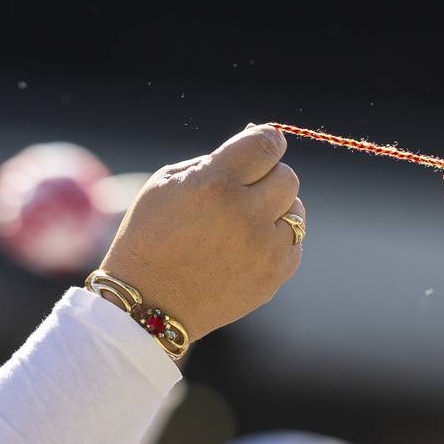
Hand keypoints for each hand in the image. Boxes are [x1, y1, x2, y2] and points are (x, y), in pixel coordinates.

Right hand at [95, 124, 302, 340]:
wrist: (146, 303)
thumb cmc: (150, 237)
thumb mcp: (165, 186)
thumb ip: (213, 161)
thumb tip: (257, 146)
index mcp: (215, 184)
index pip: (267, 144)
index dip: (266, 140)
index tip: (262, 145)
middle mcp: (245, 213)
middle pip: (288, 176)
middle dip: (267, 177)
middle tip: (242, 191)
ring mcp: (263, 247)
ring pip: (297, 210)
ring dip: (275, 210)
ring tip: (241, 225)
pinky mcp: (273, 274)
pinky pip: (293, 243)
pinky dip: (273, 241)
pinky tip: (243, 249)